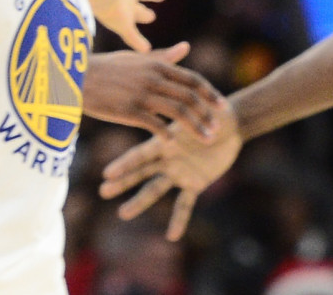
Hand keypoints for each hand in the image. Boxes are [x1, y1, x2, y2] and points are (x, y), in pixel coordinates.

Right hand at [83, 43, 227, 137]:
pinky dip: (166, 134)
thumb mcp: (137, 58)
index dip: (210, 94)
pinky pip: (154, 124)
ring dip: (195, 127)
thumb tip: (186, 47)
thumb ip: (164, 56)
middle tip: (218, 128)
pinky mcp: (129, 110)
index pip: (193, 80)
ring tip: (207, 139)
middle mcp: (154, 78)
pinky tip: (173, 143)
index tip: (222, 106)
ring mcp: (142, 94)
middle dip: (207, 114)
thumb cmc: (108, 68)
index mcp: (158, 65)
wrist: (77, 77)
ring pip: (178, 112)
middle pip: (190, 98)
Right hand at [99, 102, 241, 240]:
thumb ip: (191, 108)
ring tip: (122, 214)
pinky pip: (185, 204)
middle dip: (123, 182)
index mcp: (166, 142)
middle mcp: (167, 159)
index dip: (126, 164)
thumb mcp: (200, 107)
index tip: (107, 172)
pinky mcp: (195, 184)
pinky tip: (172, 235)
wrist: (230, 125)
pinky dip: (179, 220)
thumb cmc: (212, 111)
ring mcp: (179, 173)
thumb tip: (185, 96)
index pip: (141, 154)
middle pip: (141, 172)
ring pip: (156, 189)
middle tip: (103, 192)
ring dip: (139, 202)